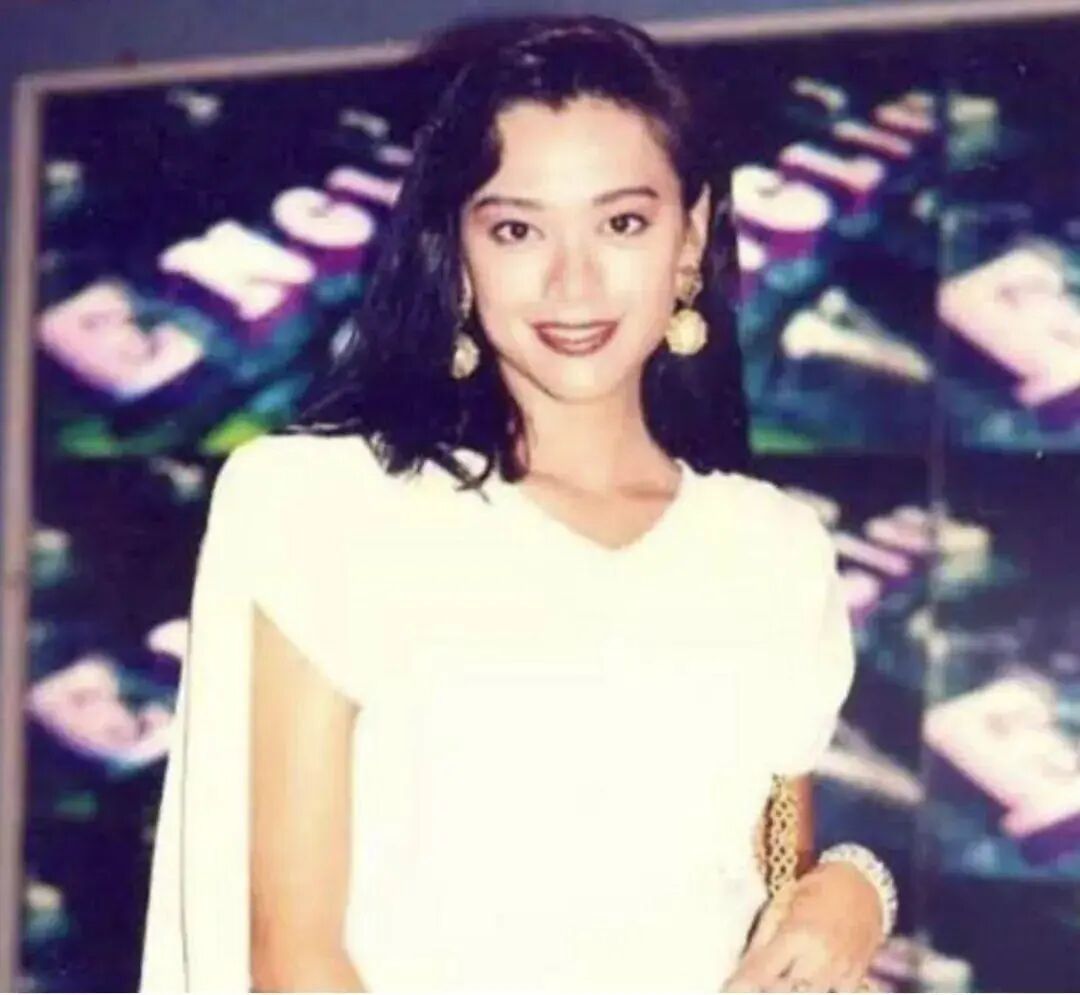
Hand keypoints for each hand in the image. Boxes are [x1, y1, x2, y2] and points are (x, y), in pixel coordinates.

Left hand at [722, 861, 883, 991]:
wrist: (865, 886)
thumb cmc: (817, 890)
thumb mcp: (782, 904)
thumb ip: (762, 940)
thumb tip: (741, 970)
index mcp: (797, 935)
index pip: (761, 972)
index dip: (740, 985)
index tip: (727, 990)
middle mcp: (820, 959)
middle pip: (784, 992)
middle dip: (766, 989)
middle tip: (752, 984)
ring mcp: (840, 973)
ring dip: (788, 990)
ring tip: (777, 981)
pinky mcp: (855, 980)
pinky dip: (817, 992)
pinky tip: (804, 984)